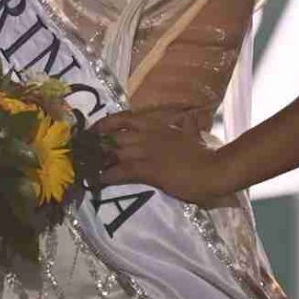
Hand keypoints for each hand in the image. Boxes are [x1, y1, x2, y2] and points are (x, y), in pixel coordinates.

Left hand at [91, 104, 235, 205]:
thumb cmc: (206, 153)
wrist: (215, 169)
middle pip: (112, 135)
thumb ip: (188, 125)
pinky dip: (106, 176)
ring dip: (96, 160)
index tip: (94, 130)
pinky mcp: (148, 170)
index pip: (124, 118)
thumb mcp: (194, 133)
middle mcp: (147, 134)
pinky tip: (97, 181)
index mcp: (157, 125)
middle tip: (83, 152)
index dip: (106, 124)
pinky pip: (120, 171)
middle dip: (95, 144)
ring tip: (84, 167)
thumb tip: (191, 118)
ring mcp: (146, 151)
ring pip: (112, 152)